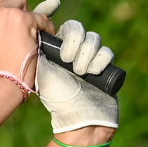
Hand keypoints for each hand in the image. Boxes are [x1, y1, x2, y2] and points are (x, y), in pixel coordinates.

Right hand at [0, 0, 41, 83]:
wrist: (0, 83)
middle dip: (8, 3)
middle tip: (8, 26)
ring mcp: (1, 12)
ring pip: (20, 0)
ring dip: (24, 16)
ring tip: (20, 36)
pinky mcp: (21, 19)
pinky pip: (39, 16)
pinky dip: (43, 26)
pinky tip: (38, 37)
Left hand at [36, 18, 118, 132]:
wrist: (79, 119)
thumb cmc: (58, 97)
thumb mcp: (43, 71)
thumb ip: (40, 49)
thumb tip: (39, 29)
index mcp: (59, 50)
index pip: (65, 27)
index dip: (66, 31)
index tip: (61, 42)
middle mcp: (76, 51)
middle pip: (79, 29)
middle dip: (75, 44)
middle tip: (69, 63)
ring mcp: (92, 58)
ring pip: (94, 38)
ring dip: (86, 54)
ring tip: (81, 72)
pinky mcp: (106, 67)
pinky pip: (107, 52)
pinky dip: (100, 60)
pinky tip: (94, 72)